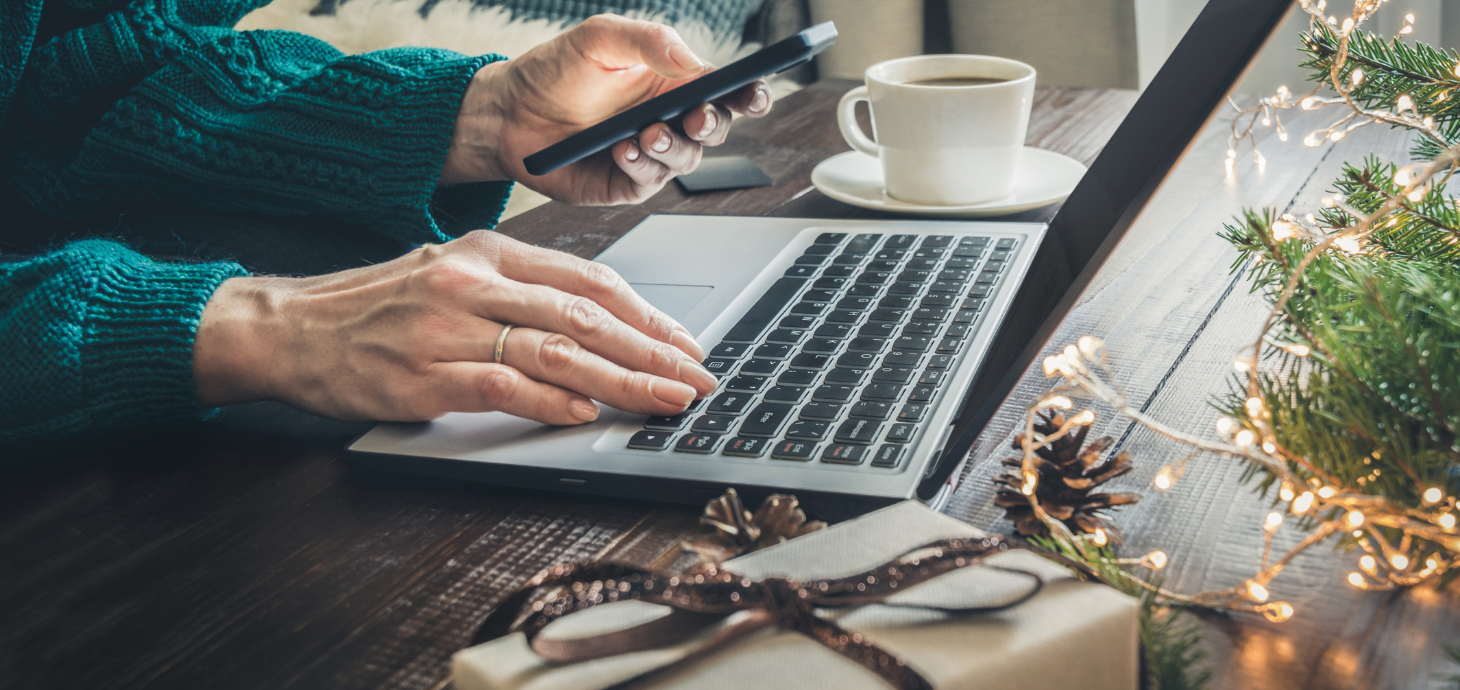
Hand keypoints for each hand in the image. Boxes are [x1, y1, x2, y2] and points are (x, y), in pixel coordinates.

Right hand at [192, 231, 716, 424]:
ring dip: (622, 380)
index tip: (687, 344)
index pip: (589, 280)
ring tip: (664, 400)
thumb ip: (520, 295)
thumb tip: (601, 328)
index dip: (648, 315)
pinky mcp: (422, 373)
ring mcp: (447, 325)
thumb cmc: (377, 309)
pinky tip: (587, 412)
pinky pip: (502, 384)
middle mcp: (473, 281)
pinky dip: (551, 400)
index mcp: (488, 252)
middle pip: (585, 315)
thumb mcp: (453, 277)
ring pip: (556, 349)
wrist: (290, 328)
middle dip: (653, 351)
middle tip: (698, 378)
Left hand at [439, 14, 774, 202]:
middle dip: (712, 124)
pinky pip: (648, 182)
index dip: (750, 93)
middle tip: (695, 117)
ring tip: (646, 133)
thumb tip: (695, 61)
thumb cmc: (555, 71)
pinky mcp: (625, 184)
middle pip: (715, 129)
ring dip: (672, 147)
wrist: (507, 112)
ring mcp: (649, 156)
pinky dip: (641, 166)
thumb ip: (649, 40)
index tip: (755, 92)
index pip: (726, 91)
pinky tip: (623, 150)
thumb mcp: (601, 38)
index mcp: (674, 84)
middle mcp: (668, 121)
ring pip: (686, 159)